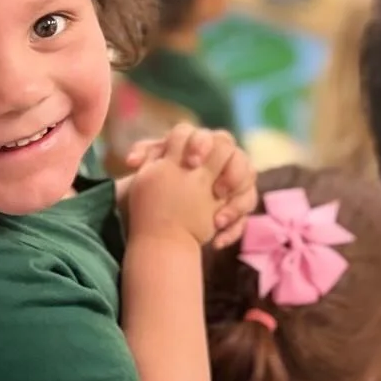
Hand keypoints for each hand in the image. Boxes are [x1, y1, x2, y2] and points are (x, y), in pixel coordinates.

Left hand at [126, 124, 257, 247]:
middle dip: (232, 174)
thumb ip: (145, 155)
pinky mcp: (236, 209)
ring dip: (236, 206)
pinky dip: (233, 230)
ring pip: (248, 191)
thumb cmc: (158, 182)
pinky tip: (215, 242)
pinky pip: (244, 219)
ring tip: (217, 223)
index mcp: (204, 147)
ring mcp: (234, 187)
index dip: (205, 146)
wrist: (161, 211)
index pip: (213, 137)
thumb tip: (132, 161)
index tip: (192, 162)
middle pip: (239, 159)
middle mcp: (224, 164)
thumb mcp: (150, 168)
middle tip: (217, 190)